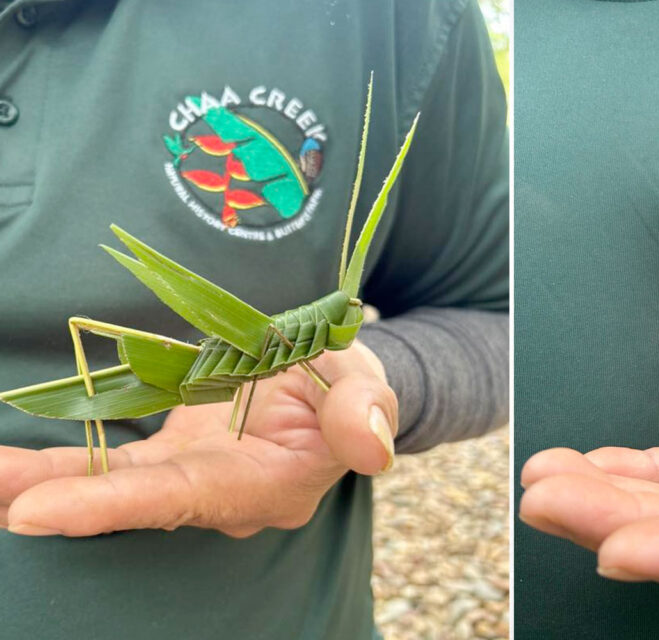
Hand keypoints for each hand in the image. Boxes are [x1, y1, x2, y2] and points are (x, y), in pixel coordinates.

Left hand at [0, 341, 397, 537]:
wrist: (332, 384)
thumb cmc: (350, 381)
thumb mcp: (366, 380)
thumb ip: (365, 409)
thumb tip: (370, 446)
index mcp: (268, 484)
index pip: (185, 500)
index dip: (112, 507)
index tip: (36, 513)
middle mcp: (219, 494)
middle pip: (130, 503)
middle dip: (53, 502)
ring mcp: (188, 474)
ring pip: (106, 487)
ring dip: (37, 484)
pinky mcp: (169, 452)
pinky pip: (106, 463)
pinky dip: (53, 465)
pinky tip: (3, 468)